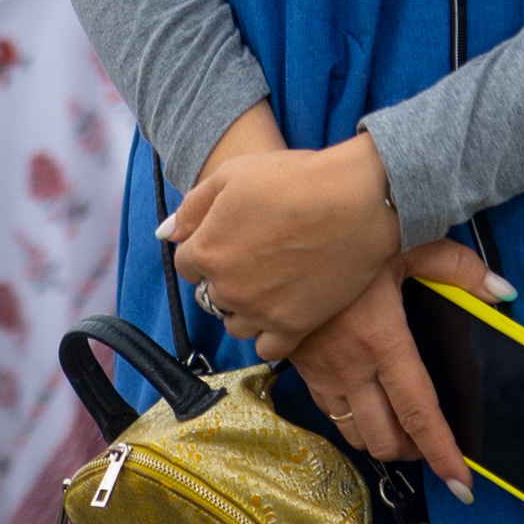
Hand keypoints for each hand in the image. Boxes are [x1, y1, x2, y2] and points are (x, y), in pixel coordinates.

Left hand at [161, 131, 397, 349]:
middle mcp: (226, 288)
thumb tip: (166, 233)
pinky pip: (267, 348)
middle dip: (226, 276)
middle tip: (257, 254)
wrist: (357, 201)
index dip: (207, 246)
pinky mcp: (293, 328)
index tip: (231, 235)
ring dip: (245, 306)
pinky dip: (270, 334)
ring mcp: (259, 312)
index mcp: (206, 250)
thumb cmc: (295, 179)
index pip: (186, 263)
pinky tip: (283, 309)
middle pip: (210, 294)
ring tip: (272, 280)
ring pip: (235, 323)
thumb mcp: (232, 175)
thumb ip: (192, 208)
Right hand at [266, 238, 512, 499]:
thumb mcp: (409, 243)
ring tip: (399, 427)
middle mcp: (349, 365)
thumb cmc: (350, 234)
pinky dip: (350, 417)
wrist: (279, 229)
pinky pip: (326, 409)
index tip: (461, 484)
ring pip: (352, 432)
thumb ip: (459, 269)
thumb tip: (503, 291)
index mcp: (382, 340)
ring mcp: (319, 369)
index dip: (442, 453)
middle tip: (429, 445)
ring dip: (379, 439)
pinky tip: (363, 400)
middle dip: (411, 453)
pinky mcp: (298, 363)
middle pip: (383, 438)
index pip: (419, 414)